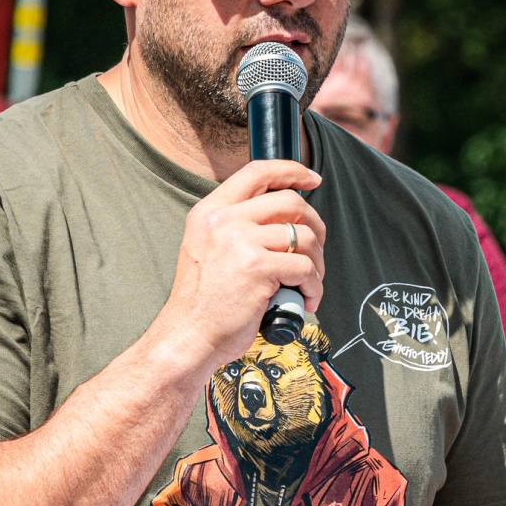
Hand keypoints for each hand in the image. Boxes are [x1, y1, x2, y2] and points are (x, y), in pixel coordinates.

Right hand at [154, 158, 325, 369]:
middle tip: (316, 250)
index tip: (311, 179)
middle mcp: (223, 220)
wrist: (188, 336)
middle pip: (290, 202)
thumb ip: (236, 226)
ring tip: (308, 283)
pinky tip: (305, 300)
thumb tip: (284, 216)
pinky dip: (314, 287)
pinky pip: (305, 268)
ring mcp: (240, 242)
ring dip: (317, 262)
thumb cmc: (203, 301)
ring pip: (303, 237)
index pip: (257, 171)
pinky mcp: (258, 268)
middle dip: (315, 225)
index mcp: (210, 211)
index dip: (291, 170)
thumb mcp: (206, 247)